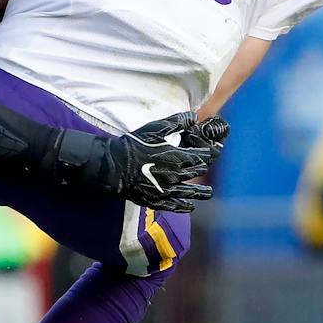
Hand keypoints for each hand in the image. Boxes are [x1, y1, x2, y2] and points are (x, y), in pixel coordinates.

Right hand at [101, 111, 221, 212]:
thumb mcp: (154, 129)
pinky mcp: (157, 200)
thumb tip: (193, 116)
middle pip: (196, 172)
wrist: (112, 167)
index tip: (209, 153)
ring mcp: (167, 190)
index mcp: (177, 157)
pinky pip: (175, 205)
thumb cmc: (133, 146)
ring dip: (201, 192)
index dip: (206, 154)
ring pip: (190, 192)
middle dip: (202, 169)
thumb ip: (176, 122)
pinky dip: (184, 206)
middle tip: (205, 167)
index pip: (200, 156)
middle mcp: (176, 175)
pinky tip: (190, 206)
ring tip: (208, 193)